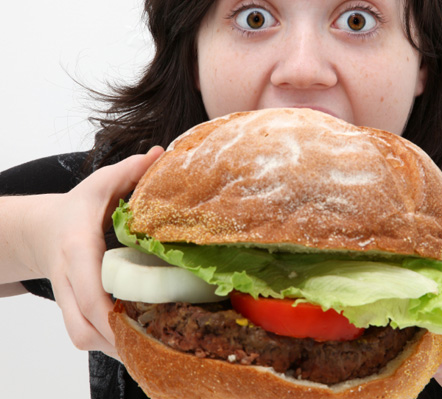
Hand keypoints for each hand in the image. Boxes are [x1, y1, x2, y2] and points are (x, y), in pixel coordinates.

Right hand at [28, 147, 163, 358]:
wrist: (42, 230)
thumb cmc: (76, 208)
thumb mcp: (100, 184)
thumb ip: (129, 171)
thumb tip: (160, 154)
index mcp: (77, 249)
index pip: (87, 286)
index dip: (110, 310)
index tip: (138, 320)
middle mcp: (68, 279)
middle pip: (83, 325)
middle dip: (118, 340)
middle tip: (160, 340)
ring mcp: (67, 299)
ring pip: (83, 337)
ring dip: (115, 346)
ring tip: (154, 343)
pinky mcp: (73, 311)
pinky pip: (86, 336)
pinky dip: (110, 342)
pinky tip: (138, 338)